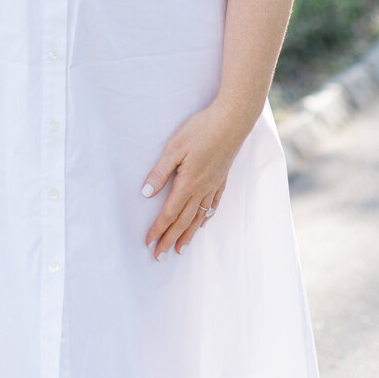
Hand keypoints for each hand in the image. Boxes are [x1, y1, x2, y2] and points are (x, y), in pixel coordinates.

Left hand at [140, 100, 252, 259]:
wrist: (232, 121)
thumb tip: (146, 193)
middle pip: (184, 221)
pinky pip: (213, 204)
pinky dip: (206, 216)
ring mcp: (213, 185)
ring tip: (181, 249)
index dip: (158, 229)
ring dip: (188, 234)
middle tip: (160, 256)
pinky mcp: (222, 178)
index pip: (169, 213)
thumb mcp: (174, 147)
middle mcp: (202, 189)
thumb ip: (160, 172)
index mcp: (188, 184)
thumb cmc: (201, 130)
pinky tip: (204, 223)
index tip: (148, 243)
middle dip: (170, 239)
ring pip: (199, 216)